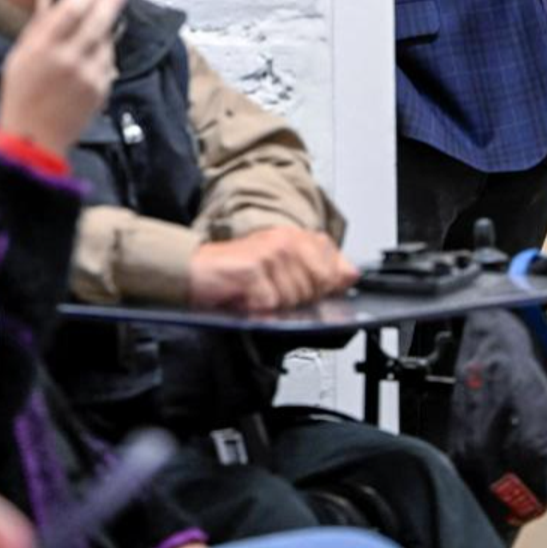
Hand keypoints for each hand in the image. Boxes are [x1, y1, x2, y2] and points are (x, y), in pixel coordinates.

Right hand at [0, 0, 127, 157]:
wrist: (33, 139)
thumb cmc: (20, 96)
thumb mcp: (19, 57)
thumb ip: (37, 25)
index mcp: (42, 48)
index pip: (71, 10)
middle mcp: (67, 60)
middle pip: (97, 22)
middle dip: (110, 2)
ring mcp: (87, 77)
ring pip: (106, 43)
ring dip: (107, 31)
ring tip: (101, 27)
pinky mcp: (100, 91)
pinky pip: (108, 64)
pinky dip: (105, 55)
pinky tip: (96, 55)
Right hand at [189, 226, 358, 311]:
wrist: (195, 272)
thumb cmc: (236, 274)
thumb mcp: (282, 269)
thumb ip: (319, 270)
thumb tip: (351, 276)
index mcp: (296, 237)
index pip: (336, 267)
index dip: (323, 286)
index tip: (306, 290)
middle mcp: (286, 240)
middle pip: (319, 287)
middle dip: (298, 300)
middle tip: (273, 293)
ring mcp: (271, 253)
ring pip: (296, 299)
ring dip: (276, 306)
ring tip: (259, 295)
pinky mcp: (254, 270)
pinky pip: (273, 304)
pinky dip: (259, 309)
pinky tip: (247, 299)